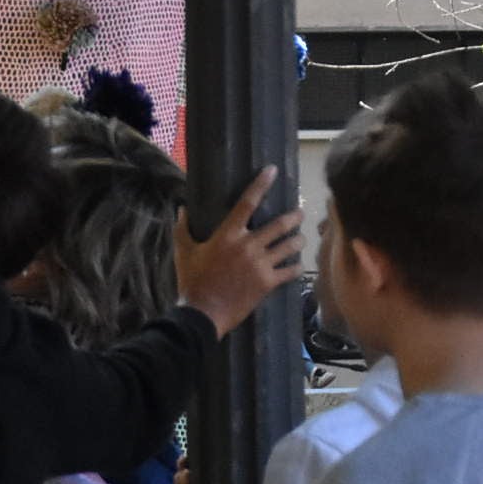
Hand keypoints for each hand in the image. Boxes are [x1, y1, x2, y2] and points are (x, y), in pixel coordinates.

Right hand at [175, 167, 304, 338]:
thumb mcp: (184, 252)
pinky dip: (297, 267)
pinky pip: (291, 271)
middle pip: (278, 225)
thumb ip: (182, 229)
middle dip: (293, 217)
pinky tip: (299, 266)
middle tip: (300, 212)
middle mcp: (248, 245)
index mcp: (228, 234)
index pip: (247, 202)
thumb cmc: (192, 280)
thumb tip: (181, 210)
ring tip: (301, 238)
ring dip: (298, 240)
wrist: (204, 312)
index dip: (261, 184)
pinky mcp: (268, 283)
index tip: (272, 171)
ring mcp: (260, 264)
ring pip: (289, 246)